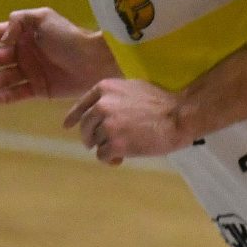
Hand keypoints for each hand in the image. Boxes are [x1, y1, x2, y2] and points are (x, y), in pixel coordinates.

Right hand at [0, 7, 104, 102]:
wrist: (93, 60)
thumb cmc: (69, 36)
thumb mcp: (43, 17)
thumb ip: (19, 20)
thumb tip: (2, 39)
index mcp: (21, 34)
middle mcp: (22, 52)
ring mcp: (29, 71)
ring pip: (3, 77)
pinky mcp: (37, 89)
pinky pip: (16, 93)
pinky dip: (5, 96)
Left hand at [63, 78, 189, 165]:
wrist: (178, 116)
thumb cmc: (160, 101)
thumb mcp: (131, 88)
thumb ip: (113, 96)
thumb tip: (100, 110)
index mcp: (104, 89)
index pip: (81, 105)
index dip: (73, 117)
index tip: (67, 125)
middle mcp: (101, 105)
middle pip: (85, 127)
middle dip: (91, 137)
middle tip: (101, 144)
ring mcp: (108, 125)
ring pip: (94, 142)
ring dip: (105, 147)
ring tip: (121, 149)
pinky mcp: (116, 144)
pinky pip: (102, 155)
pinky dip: (110, 159)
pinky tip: (120, 158)